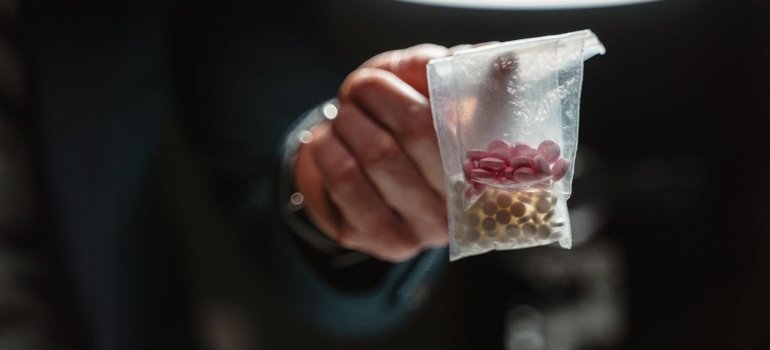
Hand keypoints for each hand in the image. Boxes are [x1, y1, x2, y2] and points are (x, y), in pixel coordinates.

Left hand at [294, 44, 448, 261]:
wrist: (355, 169)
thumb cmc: (397, 120)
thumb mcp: (419, 84)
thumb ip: (439, 68)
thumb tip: (468, 58)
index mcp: (488, 159)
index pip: (468, 119)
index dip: (436, 90)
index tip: (403, 75)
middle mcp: (468, 202)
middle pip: (418, 132)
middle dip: (380, 97)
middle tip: (363, 86)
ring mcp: (430, 228)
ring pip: (379, 156)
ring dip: (350, 122)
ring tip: (345, 115)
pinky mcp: (390, 243)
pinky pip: (347, 182)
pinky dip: (330, 149)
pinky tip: (331, 143)